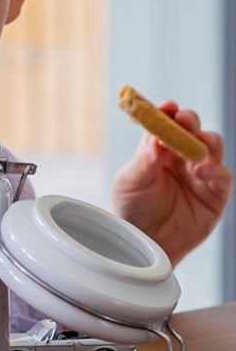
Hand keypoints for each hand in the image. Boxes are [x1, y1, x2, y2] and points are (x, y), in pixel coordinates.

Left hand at [111, 102, 232, 265]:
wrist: (144, 244)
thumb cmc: (131, 209)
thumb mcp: (129, 183)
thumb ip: (143, 161)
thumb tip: (155, 139)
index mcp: (157, 149)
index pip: (164, 124)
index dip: (167, 112)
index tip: (167, 106)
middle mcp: (181, 157)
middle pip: (192, 130)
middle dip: (190, 121)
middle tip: (184, 118)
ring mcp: (200, 173)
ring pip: (212, 147)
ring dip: (207, 141)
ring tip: (198, 142)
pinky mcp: (215, 194)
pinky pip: (222, 176)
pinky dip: (217, 169)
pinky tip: (205, 169)